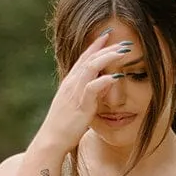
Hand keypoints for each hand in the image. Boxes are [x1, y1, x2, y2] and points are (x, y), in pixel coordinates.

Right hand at [36, 29, 134, 153]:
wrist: (51, 140)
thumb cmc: (64, 125)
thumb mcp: (79, 105)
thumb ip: (93, 92)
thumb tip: (107, 82)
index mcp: (70, 82)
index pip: (83, 58)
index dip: (95, 45)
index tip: (107, 35)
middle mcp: (71, 83)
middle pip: (89, 58)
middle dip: (106, 47)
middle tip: (123, 41)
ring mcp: (74, 93)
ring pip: (91, 67)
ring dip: (108, 57)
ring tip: (123, 51)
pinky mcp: (80, 105)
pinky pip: (92, 88)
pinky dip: (105, 80)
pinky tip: (117, 75)